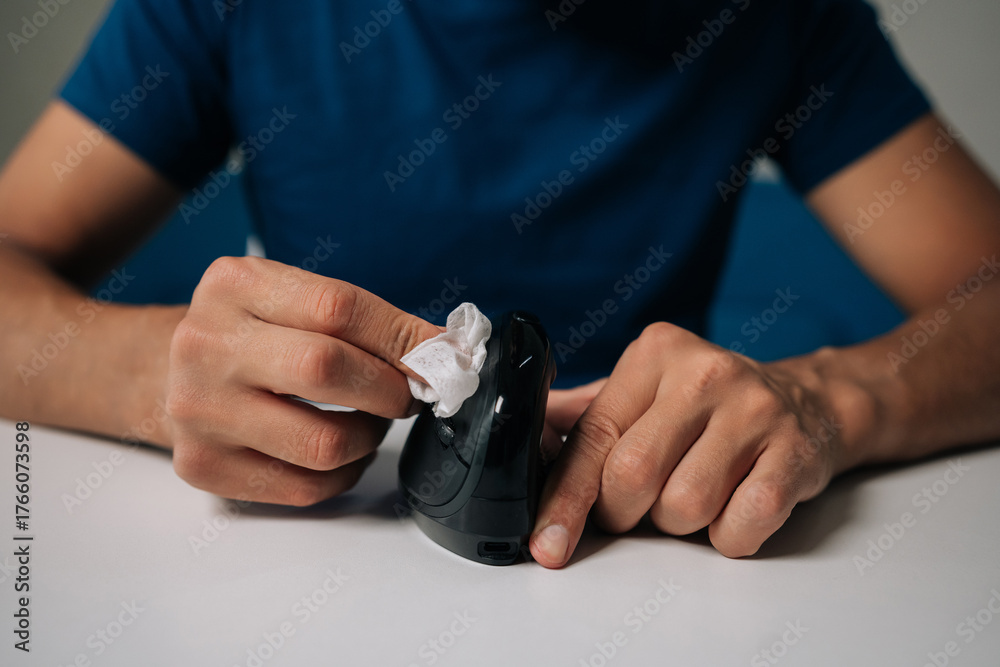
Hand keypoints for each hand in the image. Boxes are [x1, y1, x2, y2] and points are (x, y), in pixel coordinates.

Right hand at [166, 257, 439, 504]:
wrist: (161, 371)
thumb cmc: (250, 334)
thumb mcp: (293, 300)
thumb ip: (365, 320)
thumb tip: (448, 350)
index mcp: (235, 286)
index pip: (339, 308)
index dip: (403, 337)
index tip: (439, 357)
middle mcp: (206, 345)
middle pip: (327, 370)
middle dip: (389, 390)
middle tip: (406, 394)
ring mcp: (199, 410)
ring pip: (323, 443)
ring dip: (369, 438)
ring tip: (368, 421)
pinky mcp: (203, 466)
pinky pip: (304, 487)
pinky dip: (344, 474)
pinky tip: (342, 452)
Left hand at [531, 322, 849, 566]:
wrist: (807, 401)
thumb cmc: (707, 406)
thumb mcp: (644, 392)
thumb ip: (584, 415)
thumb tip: (528, 438)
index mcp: (655, 354)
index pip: (594, 435)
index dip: (565, 497)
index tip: (548, 542)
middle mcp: (705, 373)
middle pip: (633, 475)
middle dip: (625, 512)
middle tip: (639, 506)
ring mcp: (755, 411)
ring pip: (685, 506)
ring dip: (680, 523)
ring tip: (695, 494)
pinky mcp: (796, 453)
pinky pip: (740, 526)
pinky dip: (727, 537)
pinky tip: (733, 506)